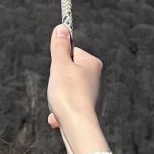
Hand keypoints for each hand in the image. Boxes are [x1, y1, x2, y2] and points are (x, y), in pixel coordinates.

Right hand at [46, 25, 107, 153]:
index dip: (58, 62)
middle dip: (57, 82)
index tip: (58, 73)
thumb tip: (62, 27)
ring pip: (66, 90)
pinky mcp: (87, 109)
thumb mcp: (60, 65)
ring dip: (57, 98)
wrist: (77, 126)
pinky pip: (68, 105)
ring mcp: (92, 94)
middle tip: (57, 90)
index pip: (70, 53)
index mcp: (93, 63)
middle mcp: (96, 78)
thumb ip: (59, 46)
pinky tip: (57, 119)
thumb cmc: (68, 93)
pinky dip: (60, 111)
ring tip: (59, 105)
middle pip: (67, 72)